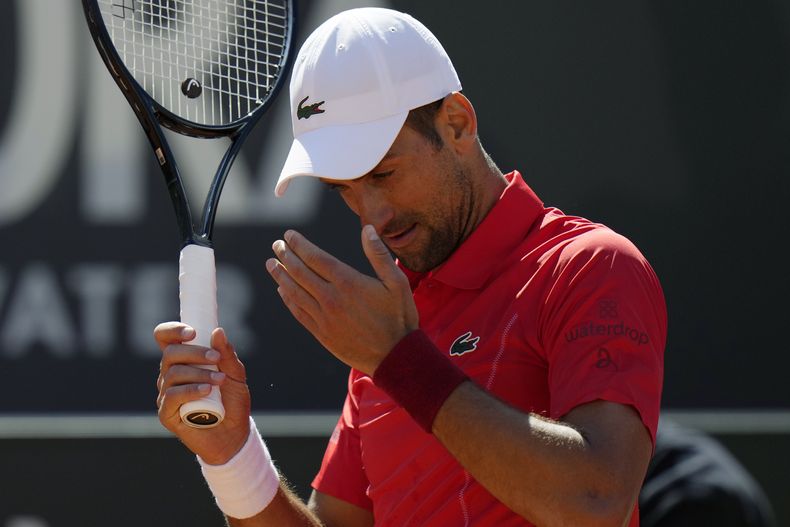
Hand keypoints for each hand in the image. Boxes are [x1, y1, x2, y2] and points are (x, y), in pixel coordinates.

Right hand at [155, 323, 251, 464]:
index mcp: (184, 360)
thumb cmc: (232, 402)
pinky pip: (172, 396)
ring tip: (220, 380)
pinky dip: (190, 390)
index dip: (172, 331)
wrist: (234, 434)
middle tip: (215, 358)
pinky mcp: (167, 413)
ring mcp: (167, 394)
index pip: (165, 338)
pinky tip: (206, 390)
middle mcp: (170, 374)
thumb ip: (227, 355)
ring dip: (198, 373)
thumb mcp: (236, 375)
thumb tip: (218, 331)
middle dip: (194, 352)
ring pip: (172, 373)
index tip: (192, 332)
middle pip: (170, 353)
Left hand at [266, 225, 418, 374]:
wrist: (395, 357)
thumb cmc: (399, 317)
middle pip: (300, 273)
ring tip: (271, 264)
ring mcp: (324, 318)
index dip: (299, 245)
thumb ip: (379, 255)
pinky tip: (283, 291)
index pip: (316, 258)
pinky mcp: (322, 334)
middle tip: (276, 245)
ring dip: (281, 276)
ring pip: (295, 292)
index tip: (289, 235)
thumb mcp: (398, 283)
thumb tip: (367, 229)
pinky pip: (299, 313)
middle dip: (285, 256)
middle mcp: (331, 299)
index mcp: (348, 283)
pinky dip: (288, 299)